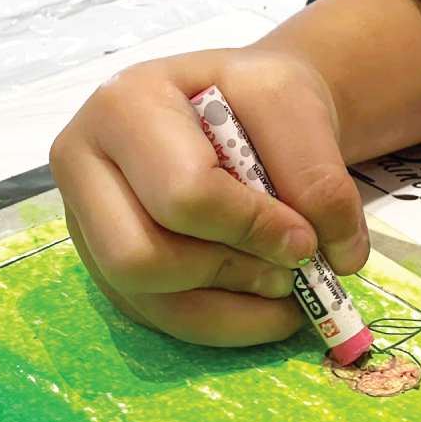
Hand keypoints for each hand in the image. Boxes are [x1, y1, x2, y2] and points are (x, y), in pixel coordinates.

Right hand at [50, 47, 365, 347]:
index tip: (306, 239)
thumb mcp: (294, 102)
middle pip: (140, 259)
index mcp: (121, 108)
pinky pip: (160, 319)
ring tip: (283, 288)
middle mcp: (83, 168)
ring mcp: (86, 226)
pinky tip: (263, 304)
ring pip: (148, 301)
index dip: (252, 228)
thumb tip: (338, 257)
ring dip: (231, 309)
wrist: (230, 107)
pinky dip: (224, 323)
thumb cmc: (251, 98)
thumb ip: (318, 173)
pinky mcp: (106, 269)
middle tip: (289, 269)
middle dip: (229, 273)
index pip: (181, 195)